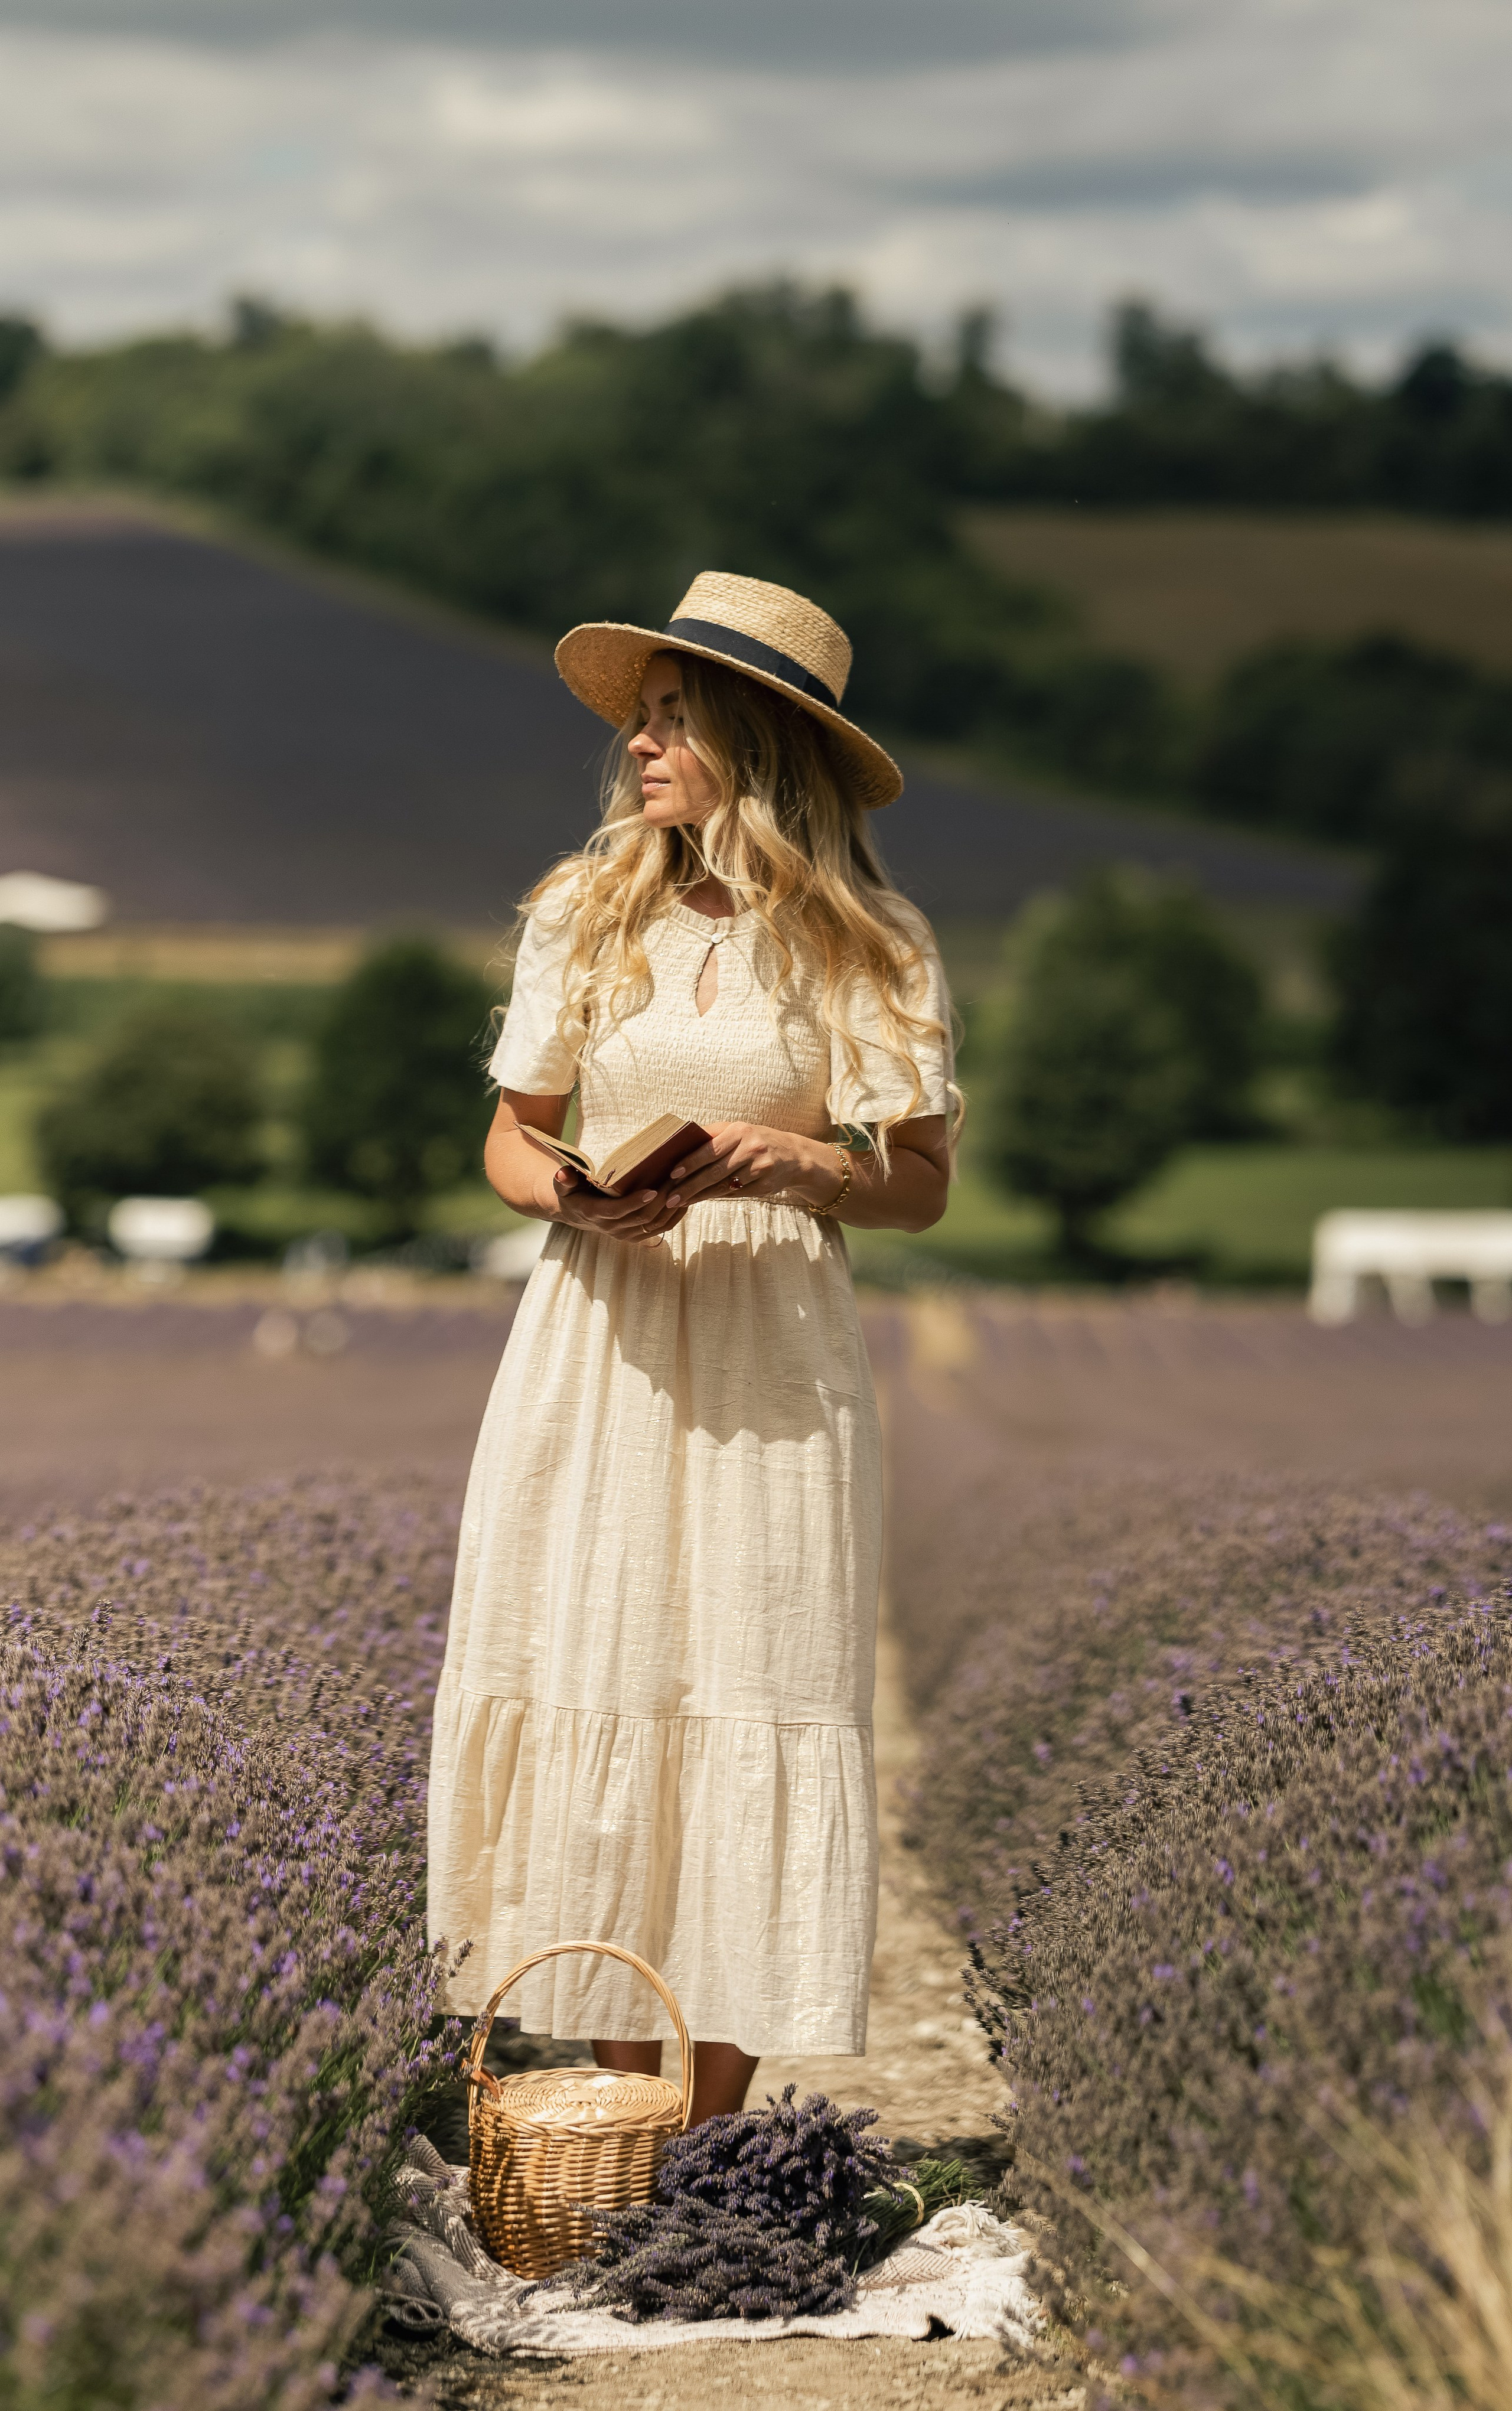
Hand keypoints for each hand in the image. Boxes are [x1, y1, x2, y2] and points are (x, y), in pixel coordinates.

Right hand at [546, 1166, 679, 1247]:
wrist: (577, 1212)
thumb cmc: (572, 1192)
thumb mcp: (564, 1185)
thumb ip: (564, 1179)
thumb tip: (563, 1174)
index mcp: (595, 1214)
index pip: (617, 1211)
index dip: (635, 1203)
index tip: (652, 1190)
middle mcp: (612, 1229)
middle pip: (642, 1218)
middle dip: (661, 1200)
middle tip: (676, 1179)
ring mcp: (625, 1235)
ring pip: (654, 1226)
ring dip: (671, 1208)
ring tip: (683, 1187)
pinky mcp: (636, 1237)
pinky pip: (660, 1230)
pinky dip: (674, 1217)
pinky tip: (685, 1201)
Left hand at [664, 1122, 843, 1210]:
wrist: (793, 1155)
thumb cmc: (756, 1140)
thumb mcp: (737, 1130)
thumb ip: (712, 1134)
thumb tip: (681, 1140)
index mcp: (740, 1132)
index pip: (709, 1149)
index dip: (690, 1162)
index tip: (672, 1173)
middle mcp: (751, 1149)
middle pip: (714, 1171)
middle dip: (690, 1186)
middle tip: (671, 1197)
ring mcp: (760, 1169)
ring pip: (723, 1186)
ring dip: (700, 1195)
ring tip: (681, 1201)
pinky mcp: (765, 1186)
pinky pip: (735, 1194)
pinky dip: (717, 1197)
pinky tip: (702, 1199)